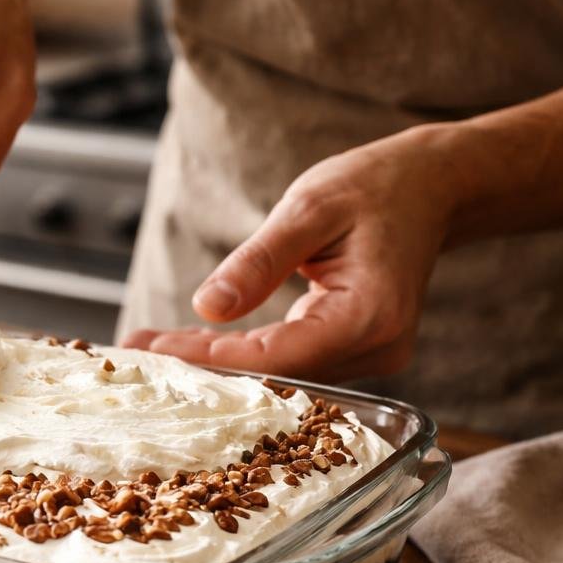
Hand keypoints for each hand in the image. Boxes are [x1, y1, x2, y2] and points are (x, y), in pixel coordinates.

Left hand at [123, 127, 458, 381]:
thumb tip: (206, 306)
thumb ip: (259, 260)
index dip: (209, 360)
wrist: (432, 188)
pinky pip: (291, 363)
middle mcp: (377, 349)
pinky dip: (244, 355)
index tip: (150, 351)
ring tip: (150, 347)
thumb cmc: (374, 187)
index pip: (275, 357)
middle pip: (275, 375)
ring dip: (217, 364)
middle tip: (131, 354)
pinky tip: (193, 346)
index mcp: (369, 316)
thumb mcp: (308, 208)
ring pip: (280, 374)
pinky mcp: (357, 352)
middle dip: (201, 367)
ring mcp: (372, 358)